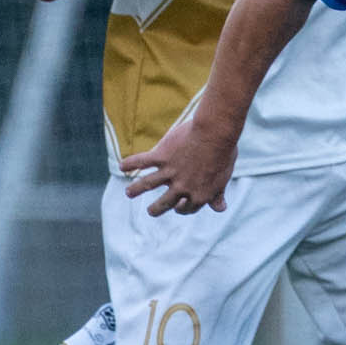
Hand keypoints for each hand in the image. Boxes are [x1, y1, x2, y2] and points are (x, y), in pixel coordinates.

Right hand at [121, 117, 238, 216]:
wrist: (216, 133)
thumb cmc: (224, 154)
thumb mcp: (223, 178)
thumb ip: (218, 194)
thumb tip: (220, 209)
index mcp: (198, 196)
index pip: (187, 208)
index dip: (182, 209)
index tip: (178, 206)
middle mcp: (182, 188)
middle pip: (165, 203)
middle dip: (156, 209)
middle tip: (151, 211)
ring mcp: (170, 172)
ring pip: (148, 184)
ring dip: (136, 190)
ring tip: (129, 193)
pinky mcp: (162, 156)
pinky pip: (142, 161)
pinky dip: (130, 163)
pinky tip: (121, 166)